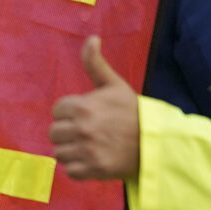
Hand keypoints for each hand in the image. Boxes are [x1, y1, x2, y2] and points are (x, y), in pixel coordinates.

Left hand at [48, 36, 140, 182]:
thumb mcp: (114, 85)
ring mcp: (87, 151)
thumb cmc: (133, 112)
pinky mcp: (93, 170)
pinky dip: (78, 168)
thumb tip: (92, 38)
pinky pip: (69, 171)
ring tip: (90, 146)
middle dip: (67, 132)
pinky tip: (92, 159)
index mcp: (83, 107)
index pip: (57, 110)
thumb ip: (95, 64)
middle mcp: (82, 129)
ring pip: (59, 153)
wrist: (156, 142)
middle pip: (54, 132)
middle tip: (88, 132)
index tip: (87, 115)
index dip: (70, 112)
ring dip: (71, 151)